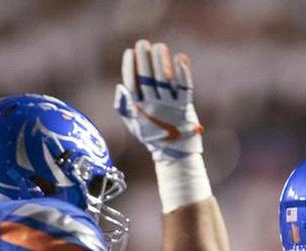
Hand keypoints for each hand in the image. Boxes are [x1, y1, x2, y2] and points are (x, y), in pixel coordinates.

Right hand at [115, 39, 202, 161]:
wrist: (175, 153)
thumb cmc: (152, 136)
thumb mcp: (133, 124)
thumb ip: (123, 107)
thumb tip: (120, 87)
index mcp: (139, 108)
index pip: (132, 83)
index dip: (130, 66)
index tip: (129, 52)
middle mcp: (154, 105)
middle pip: (147, 78)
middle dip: (144, 58)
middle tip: (143, 43)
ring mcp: (170, 105)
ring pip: (164, 79)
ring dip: (161, 61)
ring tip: (159, 46)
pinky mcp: (185, 106)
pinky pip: (184, 87)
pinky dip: (183, 72)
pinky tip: (180, 58)